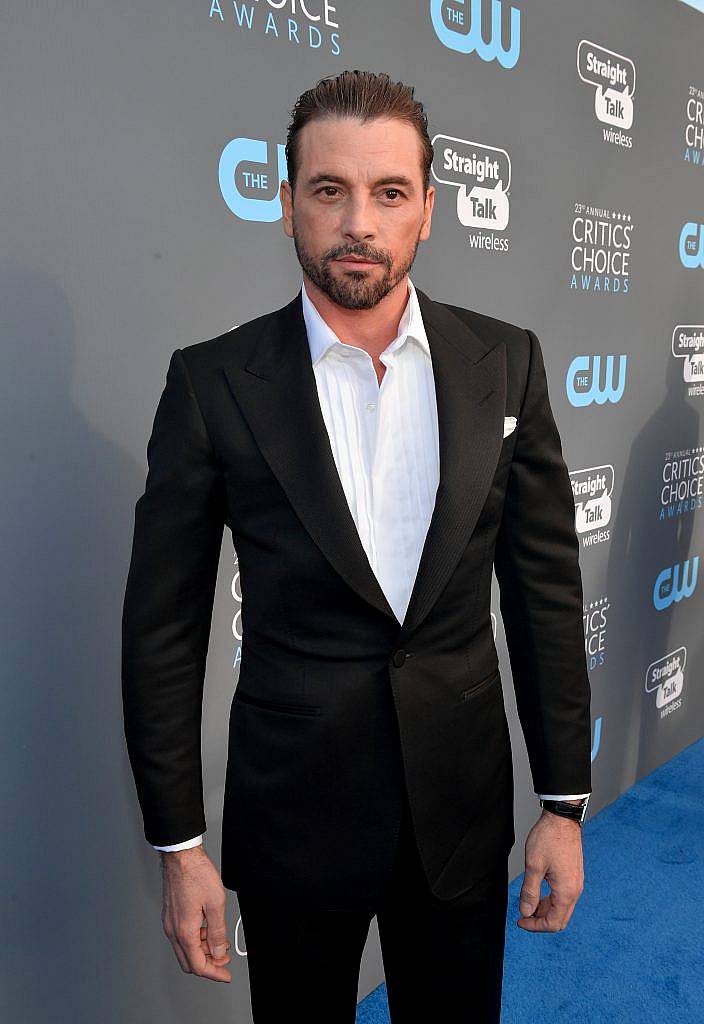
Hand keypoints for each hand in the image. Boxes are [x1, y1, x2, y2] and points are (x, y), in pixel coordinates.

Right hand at [160, 845, 232, 980]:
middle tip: (224, 961)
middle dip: (208, 964)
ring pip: (185, 950)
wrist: (181, 856)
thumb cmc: (196, 874)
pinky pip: (182, 937)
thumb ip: (217, 932)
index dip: (214, 973)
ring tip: (220, 943)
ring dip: (203, 951)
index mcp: (184, 931)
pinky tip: (209, 931)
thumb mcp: (216, 903)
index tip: (226, 975)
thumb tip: (218, 952)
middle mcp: (173, 930)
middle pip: (189, 962)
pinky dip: (196, 940)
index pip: (198, 965)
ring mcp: (170, 923)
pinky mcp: (170, 915)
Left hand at [517, 809, 584, 931]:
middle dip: (540, 922)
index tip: (520, 921)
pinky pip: (564, 897)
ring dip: (545, 911)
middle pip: (560, 919)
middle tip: (523, 916)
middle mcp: (575, 890)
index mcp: (566, 891)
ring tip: (528, 904)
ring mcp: (576, 883)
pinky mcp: (574, 876)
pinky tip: (538, 894)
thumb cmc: (549, 838)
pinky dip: (551, 901)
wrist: (562, 819)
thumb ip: (530, 892)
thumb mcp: (533, 866)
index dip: (535, 926)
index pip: (553, 923)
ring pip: (562, 909)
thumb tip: (526, 912)